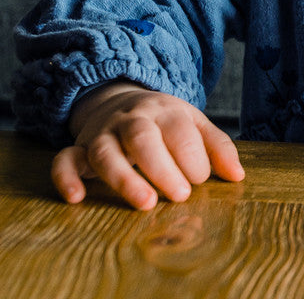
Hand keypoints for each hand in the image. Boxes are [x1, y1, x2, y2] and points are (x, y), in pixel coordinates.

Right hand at [51, 80, 244, 209]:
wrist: (121, 100)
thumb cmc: (166, 122)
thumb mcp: (195, 124)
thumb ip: (218, 147)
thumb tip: (238, 175)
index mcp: (166, 111)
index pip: (179, 130)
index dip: (192, 156)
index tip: (200, 180)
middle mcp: (132, 120)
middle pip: (142, 137)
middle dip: (162, 166)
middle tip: (181, 196)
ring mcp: (103, 133)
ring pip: (105, 151)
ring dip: (122, 177)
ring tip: (145, 203)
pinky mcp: (80, 148)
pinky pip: (65, 158)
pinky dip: (66, 176)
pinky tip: (76, 197)